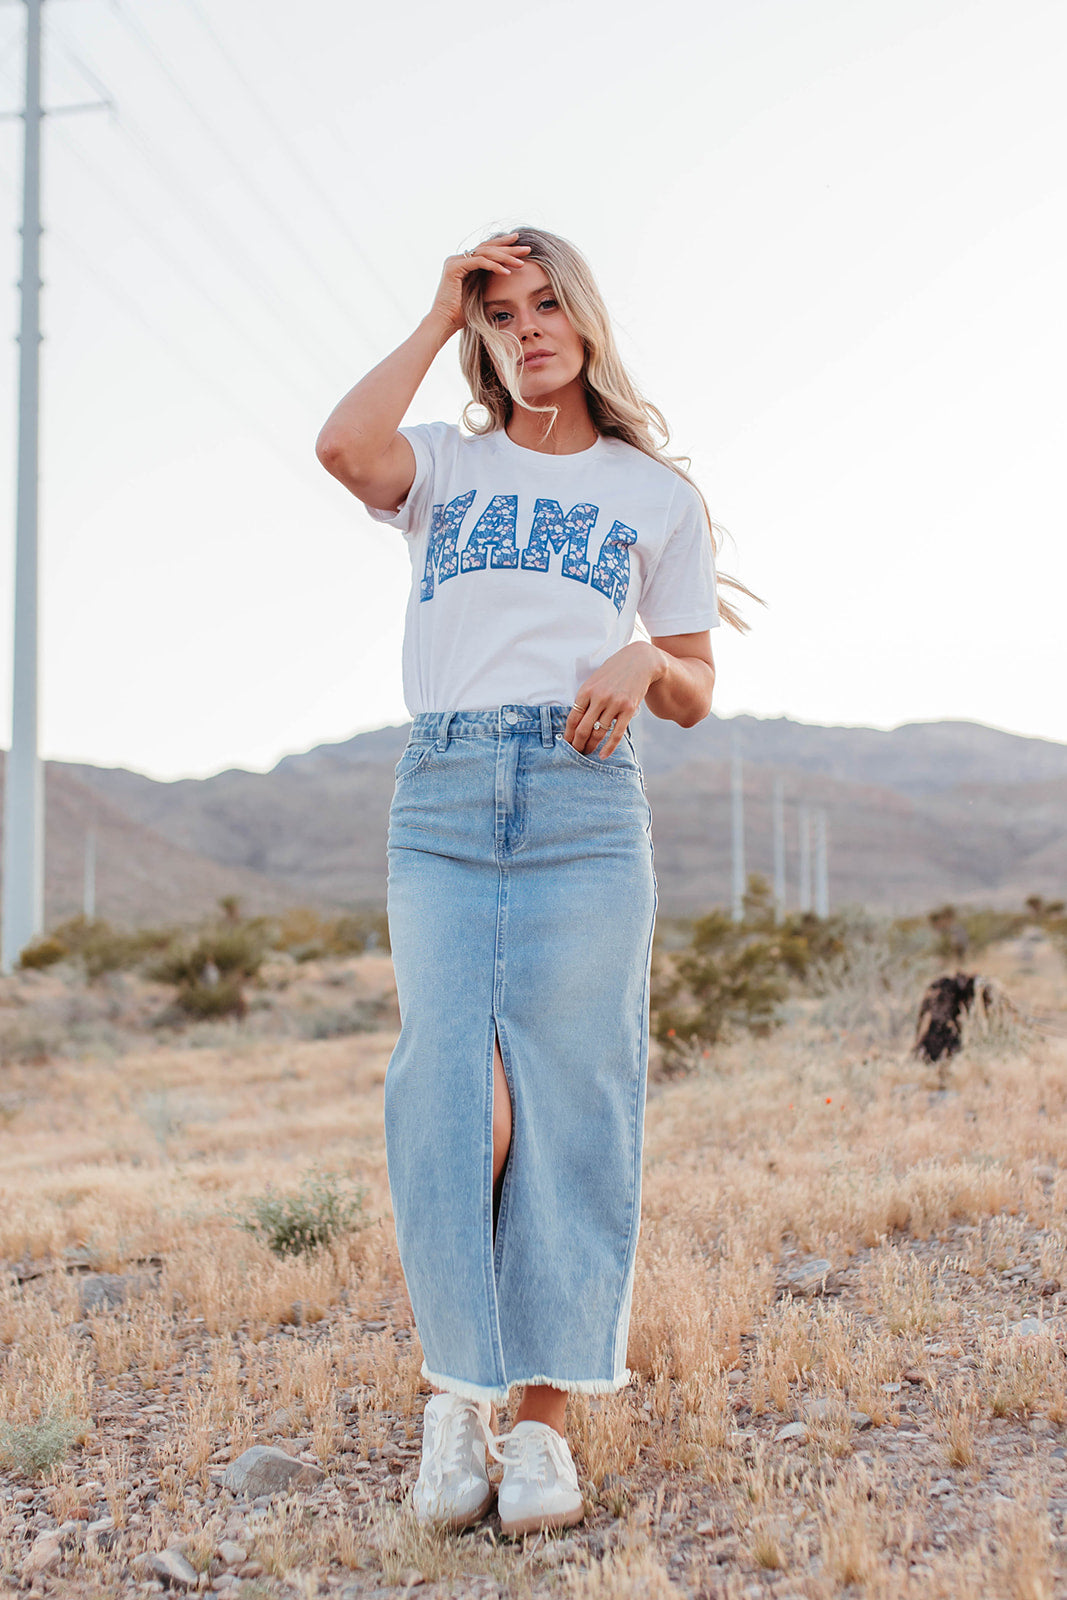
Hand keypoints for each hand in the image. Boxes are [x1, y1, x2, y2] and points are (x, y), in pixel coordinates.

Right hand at [427, 233, 530, 339]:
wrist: (444, 323)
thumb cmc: (461, 315)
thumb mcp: (480, 294)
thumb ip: (488, 282)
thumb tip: (507, 276)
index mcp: (464, 263)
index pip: (487, 249)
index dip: (504, 245)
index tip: (520, 244)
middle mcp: (458, 259)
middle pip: (487, 247)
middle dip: (508, 247)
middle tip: (526, 248)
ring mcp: (455, 261)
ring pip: (485, 253)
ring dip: (505, 257)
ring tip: (521, 263)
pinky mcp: (454, 267)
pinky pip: (479, 262)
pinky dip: (494, 266)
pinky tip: (507, 272)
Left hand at [565, 642, 666, 757]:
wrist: (639, 661)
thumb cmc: (613, 671)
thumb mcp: (594, 680)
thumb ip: (585, 699)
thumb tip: (575, 722)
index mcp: (586, 690)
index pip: (572, 719)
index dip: (568, 735)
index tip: (566, 744)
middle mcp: (599, 698)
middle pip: (583, 729)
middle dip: (577, 744)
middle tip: (575, 753)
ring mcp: (614, 704)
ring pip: (599, 733)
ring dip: (591, 746)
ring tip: (587, 753)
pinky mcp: (628, 710)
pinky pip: (616, 734)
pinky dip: (609, 748)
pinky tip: (603, 756)